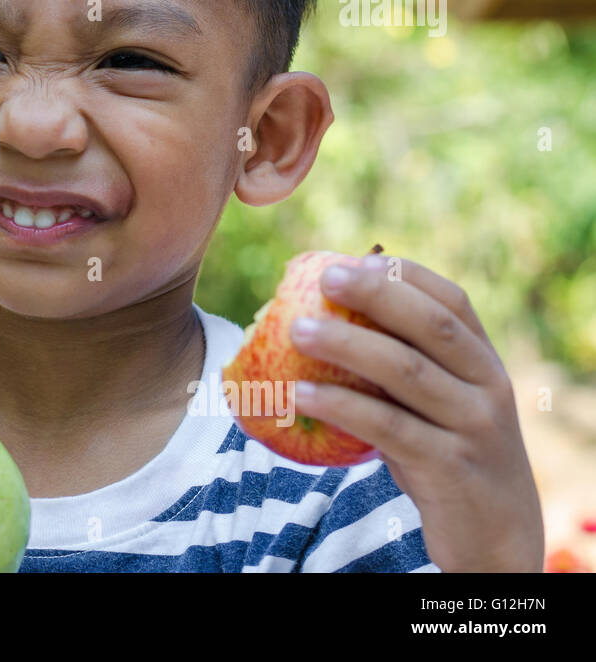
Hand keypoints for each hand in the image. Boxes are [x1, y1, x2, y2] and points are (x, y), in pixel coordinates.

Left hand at [287, 255, 544, 571]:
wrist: (498, 535)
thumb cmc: (449, 456)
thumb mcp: (438, 406)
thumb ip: (400, 368)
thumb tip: (314, 323)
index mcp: (485, 361)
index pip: (452, 301)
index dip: (404, 275)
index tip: (354, 259)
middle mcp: (488, 386)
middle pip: (430, 325)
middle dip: (375, 294)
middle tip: (322, 277)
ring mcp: (473, 426)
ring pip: (405, 371)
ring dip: (346, 346)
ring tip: (296, 331)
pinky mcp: (449, 466)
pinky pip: (388, 426)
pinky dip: (341, 406)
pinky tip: (300, 394)